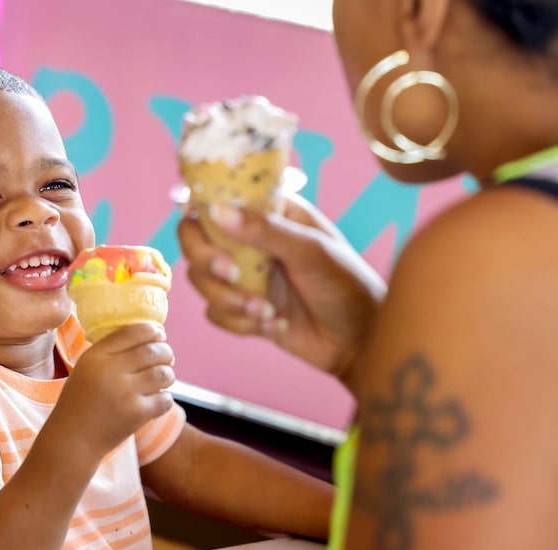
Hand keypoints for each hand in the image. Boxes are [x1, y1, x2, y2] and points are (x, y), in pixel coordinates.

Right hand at [51, 323, 174, 460]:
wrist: (72, 440)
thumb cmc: (81, 402)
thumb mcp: (85, 369)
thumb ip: (110, 352)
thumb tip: (148, 336)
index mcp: (95, 356)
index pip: (132, 332)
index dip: (152, 331)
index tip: (160, 335)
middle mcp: (110, 371)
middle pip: (152, 351)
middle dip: (166, 352)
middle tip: (167, 357)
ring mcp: (124, 393)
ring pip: (163, 374)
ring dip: (168, 375)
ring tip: (164, 378)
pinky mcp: (136, 414)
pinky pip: (165, 399)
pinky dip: (165, 399)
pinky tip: (157, 400)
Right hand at [177, 191, 385, 384]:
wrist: (362, 342)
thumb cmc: (348, 285)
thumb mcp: (312, 251)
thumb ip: (265, 231)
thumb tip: (218, 212)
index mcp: (269, 213)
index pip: (217, 199)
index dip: (201, 211)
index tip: (209, 230)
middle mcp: (250, 241)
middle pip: (195, 242)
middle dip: (207, 261)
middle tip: (231, 274)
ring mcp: (244, 276)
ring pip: (201, 281)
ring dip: (228, 299)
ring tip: (266, 311)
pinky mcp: (243, 310)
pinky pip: (215, 314)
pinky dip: (239, 323)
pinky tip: (275, 325)